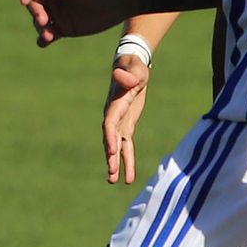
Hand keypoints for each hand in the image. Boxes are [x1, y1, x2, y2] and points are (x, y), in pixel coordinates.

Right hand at [16, 0, 134, 46]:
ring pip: (38, 20)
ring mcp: (54, 11)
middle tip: (43, 20)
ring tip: (48, 36)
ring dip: (40, 28)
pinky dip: (44, 38)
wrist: (117, 3)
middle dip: (35, 11)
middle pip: (33, 2)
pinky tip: (43, 43)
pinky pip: (49, 33)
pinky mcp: (62, 27)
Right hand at [102, 57, 150, 183]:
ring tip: (114, 181)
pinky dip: (127, 160)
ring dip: (116, 163)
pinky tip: (128, 177)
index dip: (111, 137)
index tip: (112, 151)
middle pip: (110, 138)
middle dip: (111, 156)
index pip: (110, 122)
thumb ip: (130, 74)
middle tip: (112, 173)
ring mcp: (119, 121)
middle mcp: (113, 115)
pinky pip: (126, 146)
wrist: (131, 66)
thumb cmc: (134, 66)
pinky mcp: (126, 125)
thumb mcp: (135, 68)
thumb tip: (123, 77)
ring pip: (117, 146)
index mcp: (115, 103)